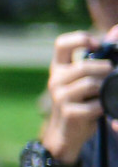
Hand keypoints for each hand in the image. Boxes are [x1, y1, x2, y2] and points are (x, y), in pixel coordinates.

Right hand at [41, 28, 115, 163]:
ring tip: (105, 94)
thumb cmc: (79, 103)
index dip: (81, 39)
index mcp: (58, 68)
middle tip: (111, 76)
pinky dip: (104, 106)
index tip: (96, 47)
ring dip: (105, 88)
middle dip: (104, 70)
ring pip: (91, 84)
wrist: (66, 134)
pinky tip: (101, 110)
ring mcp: (60, 98)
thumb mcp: (82, 79)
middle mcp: (55, 81)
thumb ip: (96, 58)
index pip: (62, 44)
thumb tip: (114, 32)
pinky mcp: (70, 113)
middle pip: (84, 65)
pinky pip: (96, 104)